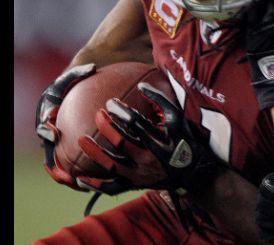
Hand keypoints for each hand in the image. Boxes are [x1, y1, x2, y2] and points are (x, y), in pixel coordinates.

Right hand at [35, 63, 95, 190]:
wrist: (80, 91)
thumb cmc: (76, 82)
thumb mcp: (76, 76)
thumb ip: (80, 72)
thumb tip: (92, 67)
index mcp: (47, 116)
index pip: (44, 125)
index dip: (47, 130)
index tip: (54, 133)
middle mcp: (50, 133)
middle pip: (49, 152)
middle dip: (54, 165)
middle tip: (64, 173)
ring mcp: (59, 144)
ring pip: (61, 165)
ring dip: (67, 177)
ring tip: (78, 185)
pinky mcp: (71, 152)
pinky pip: (76, 166)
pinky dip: (83, 175)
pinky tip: (98, 181)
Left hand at [78, 82, 221, 194]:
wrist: (193, 171)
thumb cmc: (184, 140)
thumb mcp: (177, 118)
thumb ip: (160, 101)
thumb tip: (141, 85)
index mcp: (159, 142)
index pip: (135, 124)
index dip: (120, 112)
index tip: (110, 102)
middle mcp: (148, 160)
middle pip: (122, 143)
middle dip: (107, 127)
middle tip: (98, 114)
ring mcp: (140, 175)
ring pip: (112, 165)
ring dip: (95, 153)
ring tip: (82, 140)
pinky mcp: (135, 185)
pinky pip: (111, 187)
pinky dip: (96, 184)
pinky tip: (79, 178)